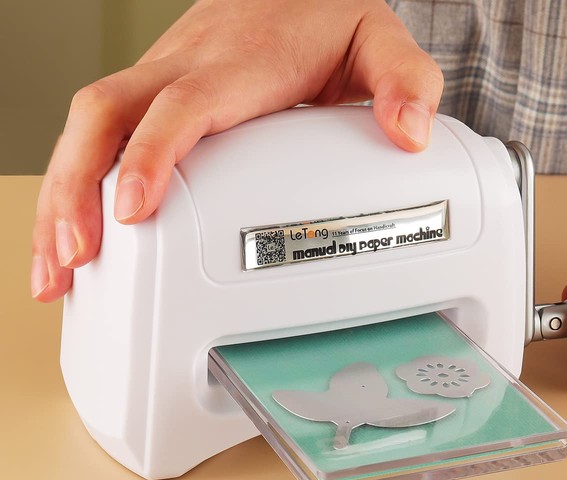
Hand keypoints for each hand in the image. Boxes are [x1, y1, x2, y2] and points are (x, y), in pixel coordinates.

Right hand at [31, 0, 442, 301]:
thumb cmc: (332, 18)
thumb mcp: (382, 41)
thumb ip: (405, 82)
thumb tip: (410, 133)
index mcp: (239, 62)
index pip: (182, 106)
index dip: (152, 157)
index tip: (132, 211)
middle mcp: (186, 66)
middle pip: (106, 114)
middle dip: (76, 189)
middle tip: (73, 260)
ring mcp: (162, 77)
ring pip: (89, 126)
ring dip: (62, 197)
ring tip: (56, 268)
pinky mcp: (154, 93)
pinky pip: (101, 134)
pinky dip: (77, 185)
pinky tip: (73, 230)